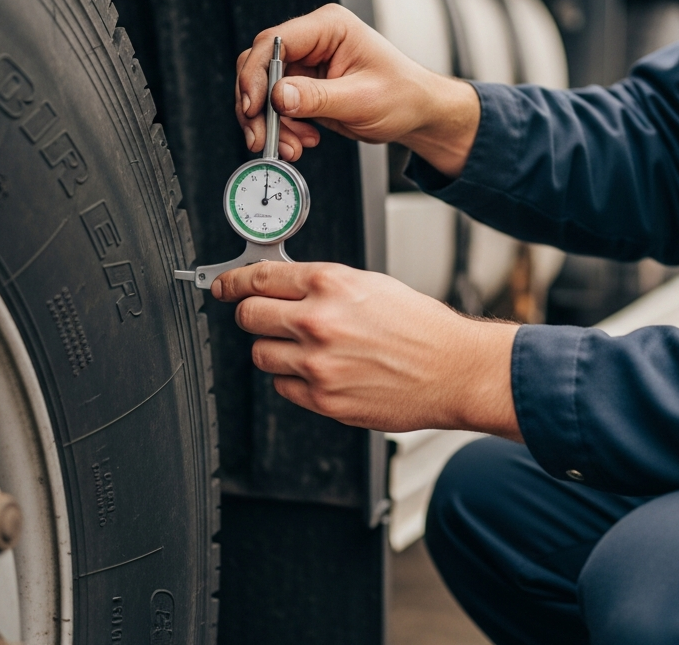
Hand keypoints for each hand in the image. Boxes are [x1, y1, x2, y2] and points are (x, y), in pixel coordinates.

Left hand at [213, 260, 521, 437]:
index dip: (234, 282)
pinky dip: (294, 379)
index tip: (225, 286)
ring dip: (275, 350)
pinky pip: (283, 387)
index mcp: (330, 284)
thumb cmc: (421, 327)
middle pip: (248, 317)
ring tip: (308, 348)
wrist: (453, 369)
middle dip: (252, 315)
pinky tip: (323, 371)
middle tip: (264, 317)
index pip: (259, 278)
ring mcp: (318, 364)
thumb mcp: (370, 284)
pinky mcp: (324, 399)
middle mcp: (318, 322)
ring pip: (261, 355)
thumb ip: (322, 285)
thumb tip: (282, 287)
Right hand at [236, 3, 479, 176]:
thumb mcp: (361, 99)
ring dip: (271, 123)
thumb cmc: (403, 95)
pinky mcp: (305, 86)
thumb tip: (278, 97)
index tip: (253, 106)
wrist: (417, 113)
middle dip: (258, 106)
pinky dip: (283, 128)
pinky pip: (278, 106)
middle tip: (263, 137)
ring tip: (293, 146)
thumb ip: (317, 98)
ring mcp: (307, 64)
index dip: (256, 74)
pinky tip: (302, 140)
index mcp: (329, 27)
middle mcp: (314, 41)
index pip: (274, 42)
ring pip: (265, 91)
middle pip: (261, 67)